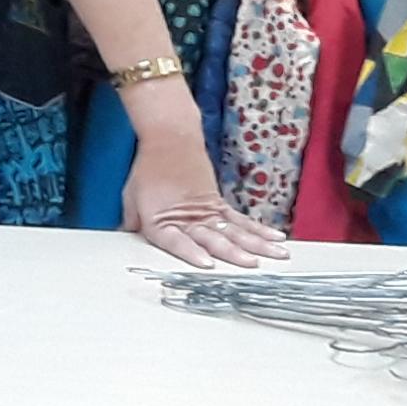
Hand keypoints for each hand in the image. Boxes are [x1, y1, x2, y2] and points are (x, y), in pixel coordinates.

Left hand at [123, 118, 283, 266]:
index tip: (207, 264)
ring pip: (235, 231)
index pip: (177, 240)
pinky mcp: (219, 203)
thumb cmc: (147, 170)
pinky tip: (276, 239)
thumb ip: (133, 222)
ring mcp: (208, 211)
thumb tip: (127, 240)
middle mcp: (188, 218)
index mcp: (162, 219)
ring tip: (279, 256)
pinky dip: (259, 230)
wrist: (169, 139)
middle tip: (251, 266)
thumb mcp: (131, 197)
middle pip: (213, 238)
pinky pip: (241, 220)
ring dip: (258, 245)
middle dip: (233, 253)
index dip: (192, 252)